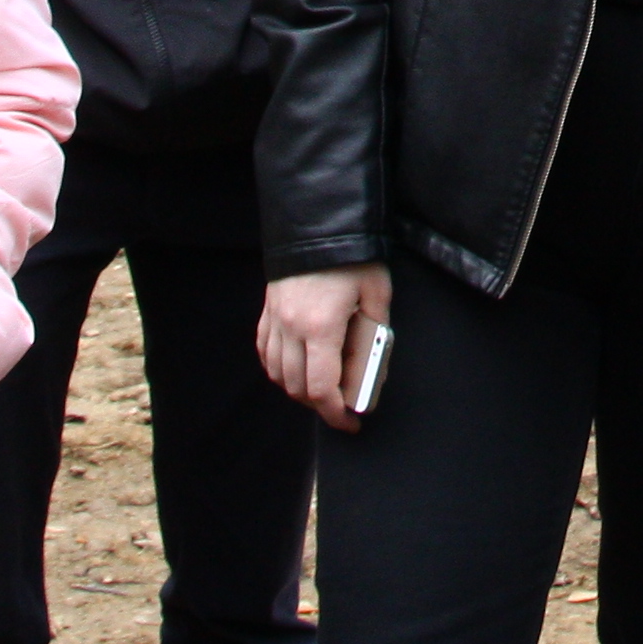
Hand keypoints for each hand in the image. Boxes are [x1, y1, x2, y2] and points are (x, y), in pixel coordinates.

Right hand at [256, 263, 392, 433]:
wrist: (318, 221)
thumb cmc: (352, 256)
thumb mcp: (376, 293)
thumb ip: (375, 334)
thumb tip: (373, 370)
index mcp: (320, 327)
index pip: (321, 389)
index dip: (335, 413)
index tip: (350, 422)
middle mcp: (290, 328)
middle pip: (296, 388)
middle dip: (319, 406)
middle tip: (341, 407)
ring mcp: (274, 319)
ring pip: (277, 373)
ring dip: (298, 389)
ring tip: (321, 390)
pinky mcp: (267, 310)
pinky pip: (265, 352)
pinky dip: (278, 368)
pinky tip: (295, 369)